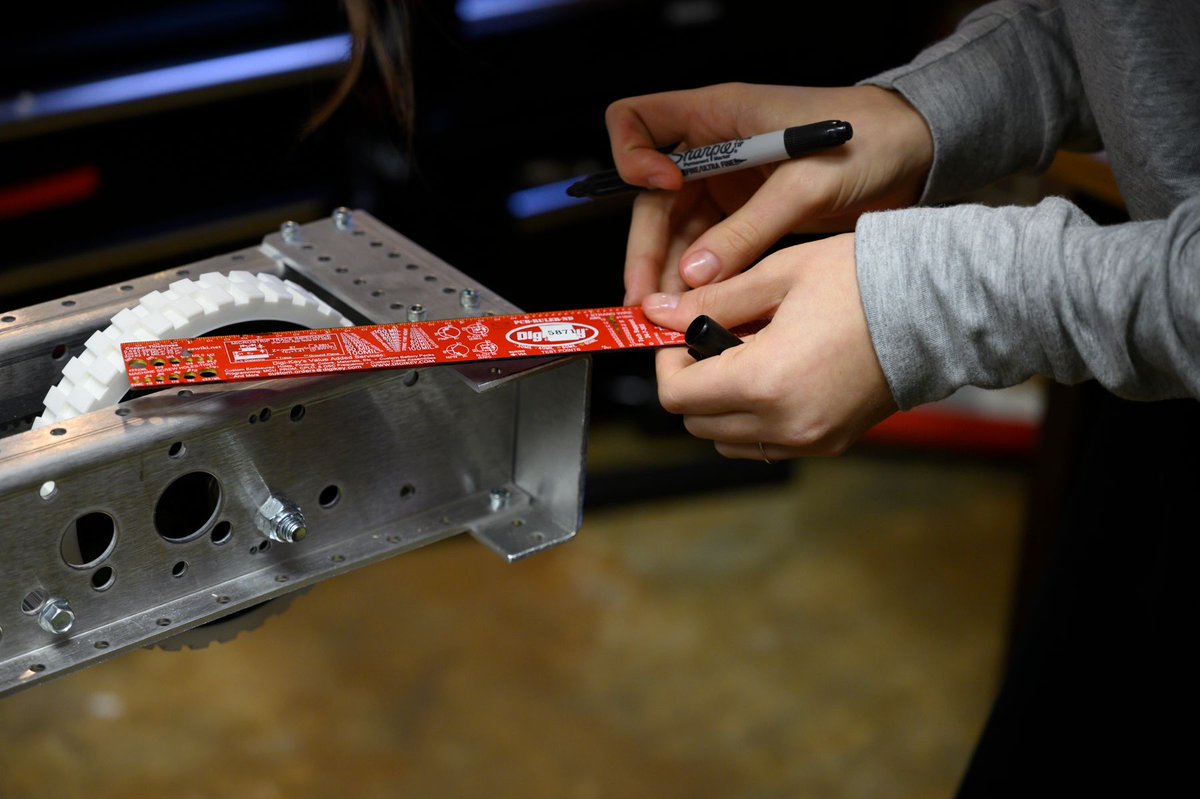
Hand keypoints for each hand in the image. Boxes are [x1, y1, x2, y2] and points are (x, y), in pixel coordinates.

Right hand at [606, 83, 931, 303]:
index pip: (636, 121)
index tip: (661, 190)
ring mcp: (724, 185)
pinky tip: (696, 311)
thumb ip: (748, 230)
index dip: (634, 157)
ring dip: (667, 275)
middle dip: (646, 249)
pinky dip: (699, 281)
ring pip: (675, 232)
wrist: (916, 154)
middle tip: (643, 300)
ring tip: (665, 320)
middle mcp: (710, 149)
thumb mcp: (805, 184)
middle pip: (651, 198)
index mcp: (716, 116)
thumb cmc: (869, 140)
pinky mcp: (743, 216)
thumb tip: (696, 276)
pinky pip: (706, 250)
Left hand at [643, 233, 895, 459]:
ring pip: (729, 440)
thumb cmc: (862, 280)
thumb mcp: (777, 276)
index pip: (677, 396)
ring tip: (748, 356)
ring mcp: (811, 439)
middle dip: (691, 383)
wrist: (939, 305)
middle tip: (711, 340)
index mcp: (764, 382)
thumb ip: (712, 300)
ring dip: (720, 405)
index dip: (667, 363)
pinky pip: (768, 444)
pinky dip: (755, 418)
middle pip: (697, 424)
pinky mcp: (832, 443)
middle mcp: (784, 423)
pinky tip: (776, 374)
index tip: (679, 334)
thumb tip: (657, 313)